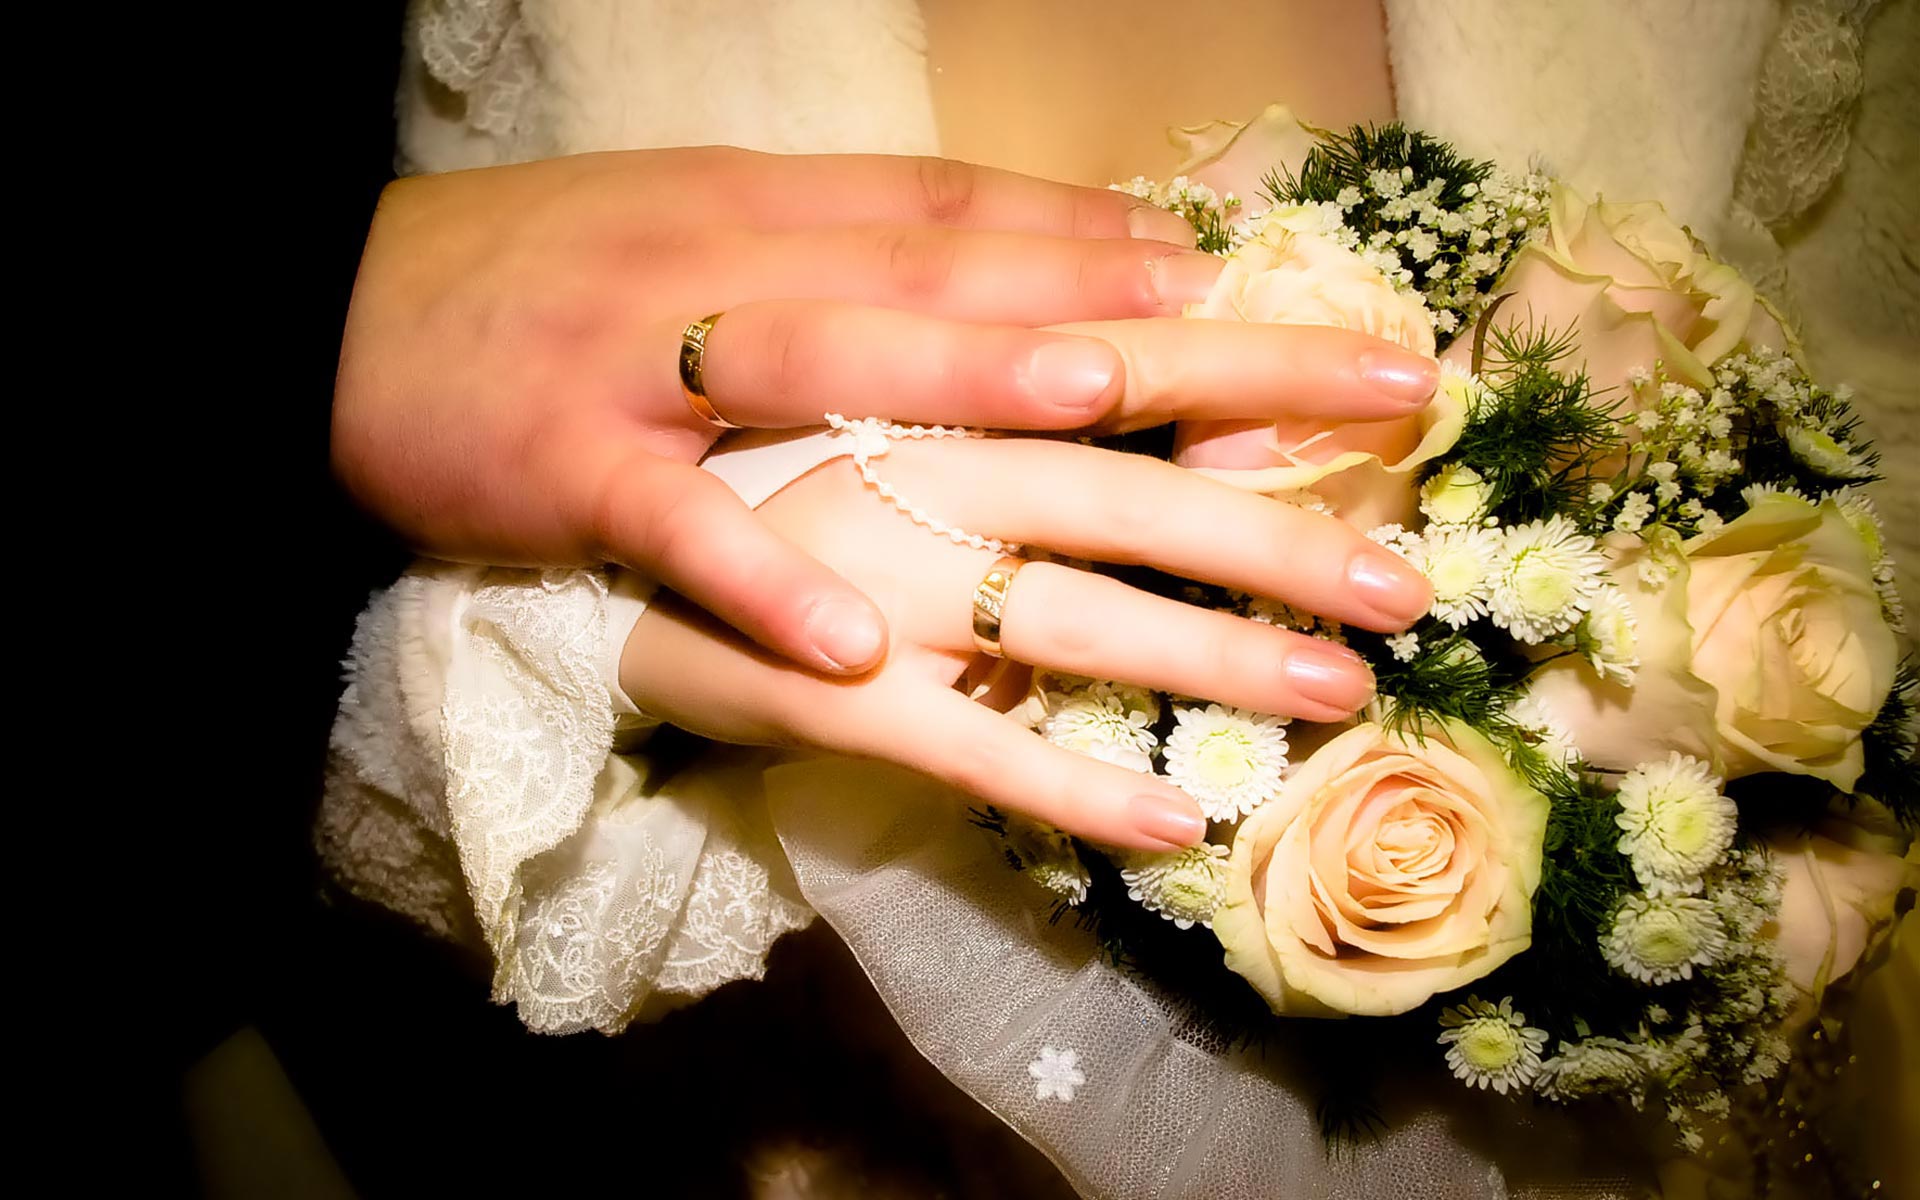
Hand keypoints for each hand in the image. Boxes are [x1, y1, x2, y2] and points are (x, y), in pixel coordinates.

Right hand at [334, 147, 1229, 674]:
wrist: (347, 308)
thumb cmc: (559, 281)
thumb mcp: (716, 237)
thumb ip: (867, 260)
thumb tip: (1035, 281)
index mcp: (790, 216)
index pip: (993, 224)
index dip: (1145, 259)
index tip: (1300, 305)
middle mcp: (750, 271)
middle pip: (977, 288)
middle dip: (1165, 336)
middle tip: (1356, 385)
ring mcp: (659, 365)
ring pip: (838, 369)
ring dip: (972, 384)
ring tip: (1106, 409)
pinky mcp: (568, 468)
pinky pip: (676, 526)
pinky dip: (759, 577)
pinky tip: (855, 640)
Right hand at [621, 431, 1433, 851]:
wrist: (603, 560)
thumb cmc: (772, 473)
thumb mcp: (891, 406)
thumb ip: (1021, 399)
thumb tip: (1180, 383)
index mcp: (944, 390)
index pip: (1136, 366)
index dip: (1273, 368)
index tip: (1410, 385)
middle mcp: (922, 477)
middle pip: (1131, 499)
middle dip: (1280, 541)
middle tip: (1408, 587)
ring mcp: (878, 587)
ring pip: (1073, 623)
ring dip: (1213, 659)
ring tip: (1341, 694)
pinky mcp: (834, 698)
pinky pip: (974, 749)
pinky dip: (1075, 785)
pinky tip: (1174, 824)